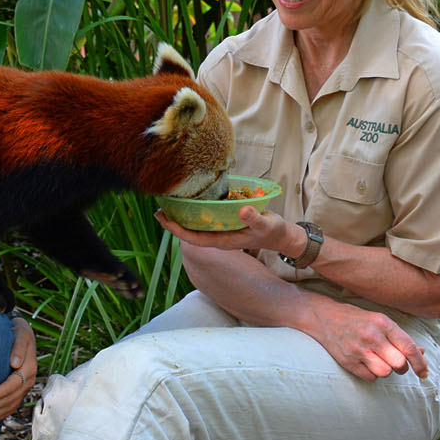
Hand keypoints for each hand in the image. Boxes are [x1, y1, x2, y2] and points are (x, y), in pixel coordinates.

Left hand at [0, 317, 36, 420]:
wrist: (22, 332)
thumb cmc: (17, 331)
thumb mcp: (20, 333)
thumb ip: (18, 347)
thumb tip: (14, 363)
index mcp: (29, 368)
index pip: (12, 386)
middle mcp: (29, 380)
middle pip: (10, 399)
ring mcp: (25, 387)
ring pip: (10, 405)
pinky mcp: (20, 390)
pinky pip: (12, 406)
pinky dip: (0, 414)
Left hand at [154, 207, 293, 253]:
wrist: (281, 235)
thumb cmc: (273, 231)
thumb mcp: (265, 224)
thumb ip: (254, 218)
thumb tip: (241, 210)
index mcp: (223, 240)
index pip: (194, 238)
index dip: (177, 230)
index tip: (164, 219)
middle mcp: (219, 236)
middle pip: (190, 231)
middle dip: (174, 222)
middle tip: (158, 208)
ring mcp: (222, 230)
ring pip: (197, 225)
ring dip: (183, 215)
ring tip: (169, 203)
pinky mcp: (226, 222)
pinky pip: (206, 218)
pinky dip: (196, 210)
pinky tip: (191, 199)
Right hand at [303, 301, 427, 380]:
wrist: (324, 318)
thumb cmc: (357, 320)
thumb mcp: (380, 321)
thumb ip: (400, 337)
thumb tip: (422, 352)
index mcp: (383, 323)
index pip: (408, 347)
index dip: (420, 363)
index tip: (424, 372)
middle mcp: (372, 336)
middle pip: (399, 363)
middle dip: (402, 367)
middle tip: (396, 363)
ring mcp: (358, 350)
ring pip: (385, 373)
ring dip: (386, 371)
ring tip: (379, 362)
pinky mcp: (348, 361)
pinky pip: (370, 378)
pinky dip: (372, 375)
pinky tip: (367, 364)